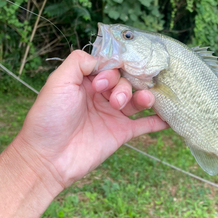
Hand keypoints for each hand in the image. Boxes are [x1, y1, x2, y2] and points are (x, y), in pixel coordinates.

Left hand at [12, 50, 167, 196]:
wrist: (47, 158)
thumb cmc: (49, 118)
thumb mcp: (58, 82)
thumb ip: (79, 62)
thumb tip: (104, 59)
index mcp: (87, 82)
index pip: (110, 66)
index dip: (112, 69)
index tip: (102, 82)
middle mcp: (102, 96)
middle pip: (126, 81)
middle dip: (124, 86)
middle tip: (113, 100)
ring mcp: (113, 115)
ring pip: (138, 100)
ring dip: (145, 97)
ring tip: (145, 101)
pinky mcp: (121, 133)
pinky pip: (145, 125)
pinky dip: (158, 120)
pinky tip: (169, 117)